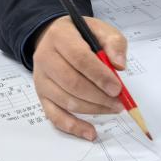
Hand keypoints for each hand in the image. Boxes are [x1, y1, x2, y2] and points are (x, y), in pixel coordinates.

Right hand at [32, 15, 127, 140]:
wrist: (54, 36)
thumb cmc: (81, 34)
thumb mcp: (100, 28)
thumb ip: (113, 43)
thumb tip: (119, 66)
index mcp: (59, 36)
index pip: (79, 58)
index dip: (99, 75)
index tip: (117, 87)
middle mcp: (45, 58)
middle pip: (72, 82)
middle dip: (99, 96)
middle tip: (119, 101)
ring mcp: (41, 79)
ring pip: (66, 101)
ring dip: (93, 109)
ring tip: (113, 108)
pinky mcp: (41, 96)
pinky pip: (55, 116)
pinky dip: (73, 127)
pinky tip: (90, 132)